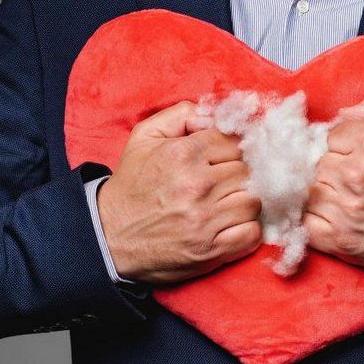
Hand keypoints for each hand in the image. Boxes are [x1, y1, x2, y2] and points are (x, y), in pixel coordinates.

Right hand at [97, 100, 261, 284]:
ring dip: (245, 201)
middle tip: (224, 181)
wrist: (109, 237)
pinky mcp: (210, 251)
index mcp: (184, 154)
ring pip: (254, 201)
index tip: (223, 158)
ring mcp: (205, 221)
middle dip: (238, 174)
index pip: (235, 142)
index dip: (231, 149)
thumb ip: (181, 115)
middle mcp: (198, 185)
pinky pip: (251, 234)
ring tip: (227, 202)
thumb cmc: (132, 184)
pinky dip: (247, 229)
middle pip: (247, 171)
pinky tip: (232, 224)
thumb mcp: (145, 137)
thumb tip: (214, 112)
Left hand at [303, 92, 363, 273]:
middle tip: (350, 176)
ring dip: (320, 190)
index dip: (341, 143)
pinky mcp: (340, 240)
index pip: (330, 134)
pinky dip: (311, 218)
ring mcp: (345, 209)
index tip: (354, 154)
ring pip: (307, 188)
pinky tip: (329, 215)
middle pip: (316, 160)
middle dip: (330, 165)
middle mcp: (354, 175)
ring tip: (342, 195)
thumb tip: (343, 112)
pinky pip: (305, 222)